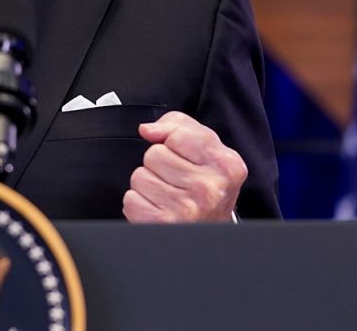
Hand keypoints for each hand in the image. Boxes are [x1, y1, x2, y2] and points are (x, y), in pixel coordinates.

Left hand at [122, 111, 245, 222]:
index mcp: (225, 165)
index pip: (178, 134)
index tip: (183, 156)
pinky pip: (131, 199)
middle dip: (159, 165)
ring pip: (140, 176)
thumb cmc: (205, 188)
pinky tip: (158, 209)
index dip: (172, 142)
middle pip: (154, 154)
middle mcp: (208, 188)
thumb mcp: (207, 152)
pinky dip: (139, 203)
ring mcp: (185, 208)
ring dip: (148, 185)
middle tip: (176, 181)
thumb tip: (147, 130)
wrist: (210, 231)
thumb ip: (180, 126)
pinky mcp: (162, 223)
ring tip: (167, 195)